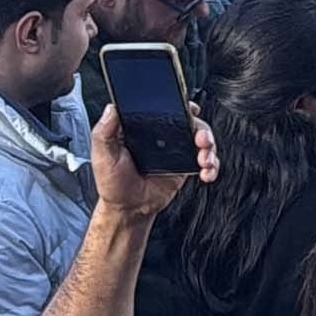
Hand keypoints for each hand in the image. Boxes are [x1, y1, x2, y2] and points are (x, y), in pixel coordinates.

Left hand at [91, 104, 215, 220]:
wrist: (129, 209)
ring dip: (210, 148)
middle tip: (201, 140)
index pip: (167, 109)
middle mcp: (163, 136)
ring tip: (204, 160)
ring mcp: (177, 150)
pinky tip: (206, 173)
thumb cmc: (113, 183)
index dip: (182, 106)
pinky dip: (212, 165)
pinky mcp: (186, 165)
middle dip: (202, 130)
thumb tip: (111, 108)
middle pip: (191, 122)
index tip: (190, 109)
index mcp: (144, 128)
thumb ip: (103, 132)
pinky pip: (207, 160)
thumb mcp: (103, 156)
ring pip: (203, 139)